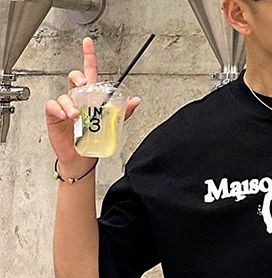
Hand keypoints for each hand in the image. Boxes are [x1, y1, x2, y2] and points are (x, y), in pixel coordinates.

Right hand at [45, 37, 141, 164]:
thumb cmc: (94, 138)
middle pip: (75, 78)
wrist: (82, 157)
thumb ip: (123, 112)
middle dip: (79, 79)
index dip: (89, 57)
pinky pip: (53, 105)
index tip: (89, 43)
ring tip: (76, 116)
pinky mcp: (54, 114)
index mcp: (91, 97)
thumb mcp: (111, 124)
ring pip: (66, 94)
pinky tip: (66, 117)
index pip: (90, 73)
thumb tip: (135, 100)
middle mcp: (78, 98)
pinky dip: (59, 109)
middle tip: (84, 87)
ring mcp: (65, 106)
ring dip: (71, 103)